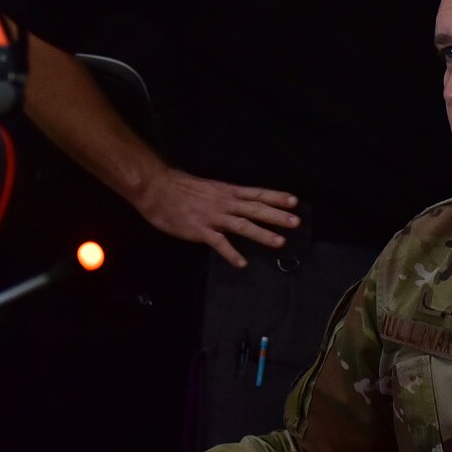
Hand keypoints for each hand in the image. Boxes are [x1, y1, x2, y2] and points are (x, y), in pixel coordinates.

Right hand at [132, 167, 298, 267]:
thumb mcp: (208, 187)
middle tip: (296, 221)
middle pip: (255, 209)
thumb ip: (223, 196)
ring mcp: (213, 217)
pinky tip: (242, 263)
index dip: (276, 197)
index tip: (294, 201)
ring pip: (243, 225)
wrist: (155, 188)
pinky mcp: (200, 230)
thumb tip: (237, 202)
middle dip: (277, 216)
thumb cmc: (178, 187)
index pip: (257, 193)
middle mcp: (224, 203)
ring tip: (280, 242)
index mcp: (227, 191)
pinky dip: (231, 254)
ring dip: (262, 234)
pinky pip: (219, 243)